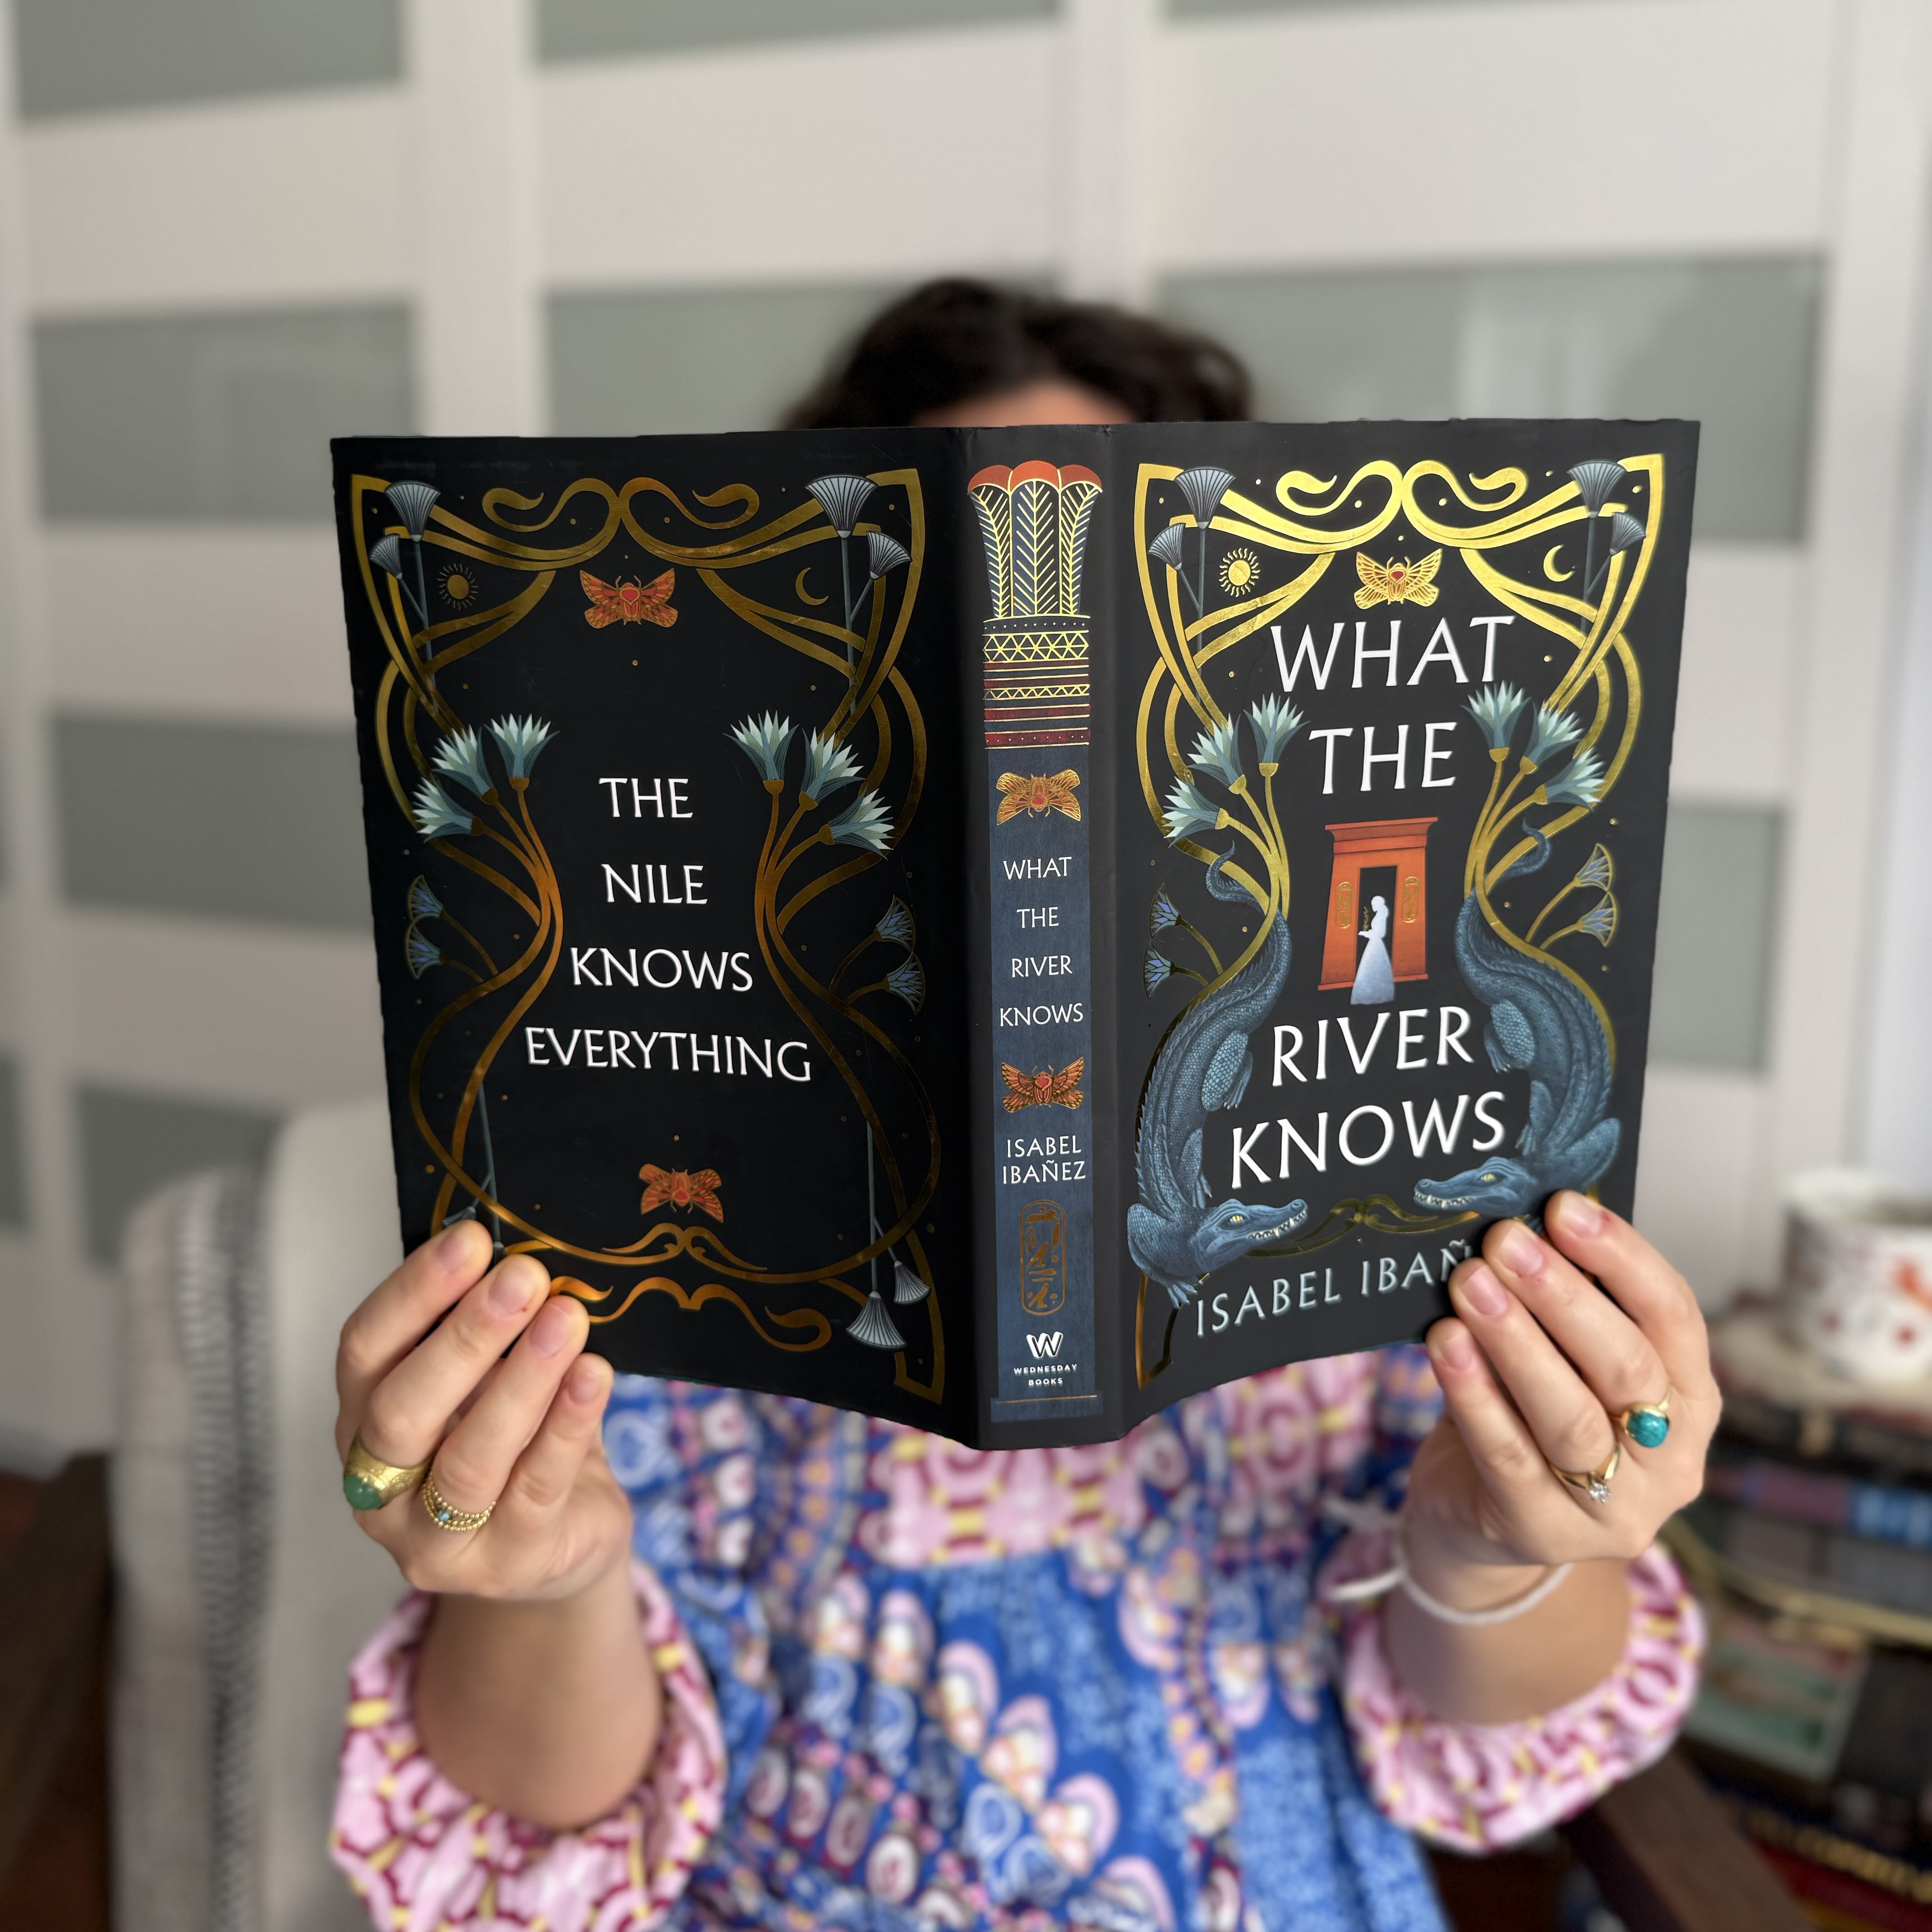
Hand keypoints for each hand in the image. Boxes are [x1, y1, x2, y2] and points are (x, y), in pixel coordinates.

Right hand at [333, 1221, 631, 1602]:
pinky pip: (537, 1490)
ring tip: (567, 1318)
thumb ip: (487, 1332)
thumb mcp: (487, 1381)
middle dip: (465, 1337)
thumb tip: (516, 1251)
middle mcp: (380, 1490)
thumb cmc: (517, 1438)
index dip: (412, 1293)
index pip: (363, 1352)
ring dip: (523, 1381)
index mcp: (361, 1421)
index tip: (470, 1238)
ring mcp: (437, 1542)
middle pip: (402, 1411)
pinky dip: (568, 1426)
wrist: (564, 1540)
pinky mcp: (509, 1564)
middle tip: (524, 1276)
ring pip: (471, 1460)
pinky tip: (596, 1375)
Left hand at [1406, 1191, 1715, 1608]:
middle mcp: (1670, 1459)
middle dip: (1563, 1295)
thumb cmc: (1529, 1414)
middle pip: (1627, 1367)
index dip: (1624, 1257)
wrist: (1482, 1516)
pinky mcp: (1543, 1532)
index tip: (1565, 1207)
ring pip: (1570, 1417)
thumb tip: (1528, 1219)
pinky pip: (1509, 1457)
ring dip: (1516, 1341)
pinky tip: (1445, 1345)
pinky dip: (1475, 1395)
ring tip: (1469, 1283)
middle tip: (1504, 1241)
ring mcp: (1614, 1508)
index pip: (1674, 1317)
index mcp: (1690, 1398)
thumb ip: (1561, 1306)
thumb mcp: (1564, 1360)